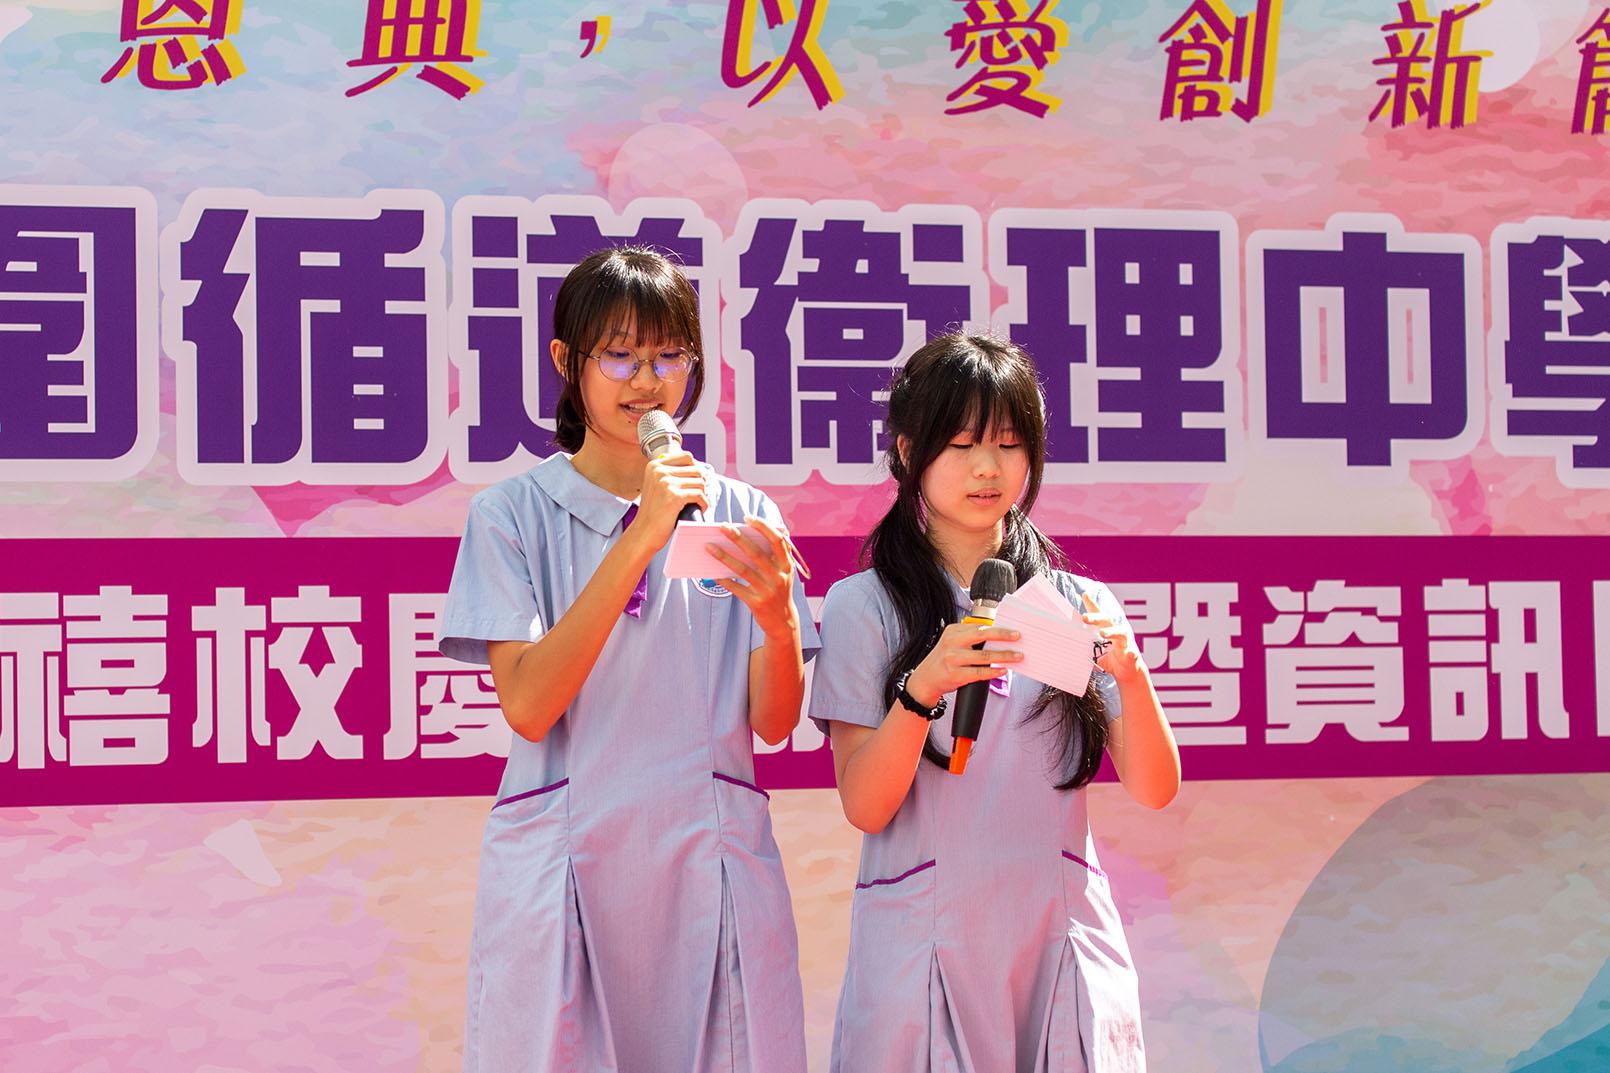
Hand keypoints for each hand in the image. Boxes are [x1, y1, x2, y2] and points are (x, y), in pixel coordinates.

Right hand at [627, 450, 707, 550]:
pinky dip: (703, 503)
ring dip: (702, 494)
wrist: (643, 532)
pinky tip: (698, 509)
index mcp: (654, 466)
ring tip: (695, 503)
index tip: (694, 482)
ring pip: (700, 482)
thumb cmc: (653, 512)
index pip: (687, 456)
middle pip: (696, 469)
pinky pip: (699, 495)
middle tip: (696, 496)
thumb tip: (698, 468)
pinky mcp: (674, 496)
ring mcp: (666, 483)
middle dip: (700, 484)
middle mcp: (659, 471)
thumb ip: (671, 473)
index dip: (695, 470)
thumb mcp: (656, 486)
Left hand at [703, 515, 798, 639]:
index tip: (748, 518)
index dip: (763, 527)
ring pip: (742, 570)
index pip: (777, 540)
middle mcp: (778, 576)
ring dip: (724, 556)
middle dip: (738, 538)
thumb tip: (747, 535)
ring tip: (708, 546)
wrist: (783, 621)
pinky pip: (736, 588)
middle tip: (722, 526)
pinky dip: (723, 579)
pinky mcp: (756, 603)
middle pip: (756, 553)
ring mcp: (768, 590)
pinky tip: (712, 572)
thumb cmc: (778, 589)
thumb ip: (772, 554)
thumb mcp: (782, 571)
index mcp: (786, 564)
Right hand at [906, 620, 1022, 706]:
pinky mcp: (955, 674)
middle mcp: (952, 642)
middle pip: (982, 635)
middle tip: (1018, 636)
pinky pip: (980, 673)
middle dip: (1003, 635)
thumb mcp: (952, 643)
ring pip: (984, 656)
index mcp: (953, 631)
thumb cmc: (943, 661)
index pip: (979, 626)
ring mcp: (953, 659)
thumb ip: (970, 638)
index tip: (1013, 629)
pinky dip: (994, 671)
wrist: (925, 680)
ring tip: (1017, 656)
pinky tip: (1003, 670)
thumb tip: (998, 638)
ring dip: (1004, 656)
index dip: (998, 628)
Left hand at [1081, 590, 1143, 680]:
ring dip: (1112, 631)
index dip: (1092, 604)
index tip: (1085, 595)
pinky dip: (1130, 653)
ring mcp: (1126, 642)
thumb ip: (1084, 647)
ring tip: (1102, 633)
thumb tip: (1067, 645)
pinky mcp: (1132, 654)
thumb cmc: (1112, 658)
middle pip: (1108, 620)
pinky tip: (1129, 653)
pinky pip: (1132, 653)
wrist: (1128, 672)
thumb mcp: (1095, 652)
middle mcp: (1118, 631)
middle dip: (1096, 617)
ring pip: (1121, 632)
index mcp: (1108, 628)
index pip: (1099, 614)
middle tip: (1085, 617)